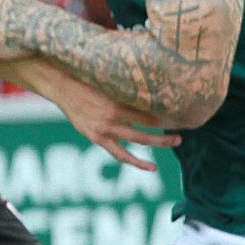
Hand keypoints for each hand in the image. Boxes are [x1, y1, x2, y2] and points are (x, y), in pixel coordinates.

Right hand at [47, 76, 180, 171]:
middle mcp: (112, 118)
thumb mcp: (109, 79)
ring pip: (138, 142)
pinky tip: (150, 167)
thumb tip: (155, 83)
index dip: (168, 116)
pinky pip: (120, 154)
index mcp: (117, 102)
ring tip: (174, 142)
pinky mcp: (97, 138)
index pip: (150, 113)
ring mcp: (105, 130)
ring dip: (159, 143)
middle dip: (167, 132)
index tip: (182, 114)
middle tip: (182, 133)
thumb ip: (128, 86)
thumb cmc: (88, 78)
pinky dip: (135, 161)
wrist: (62, 86)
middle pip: (148, 129)